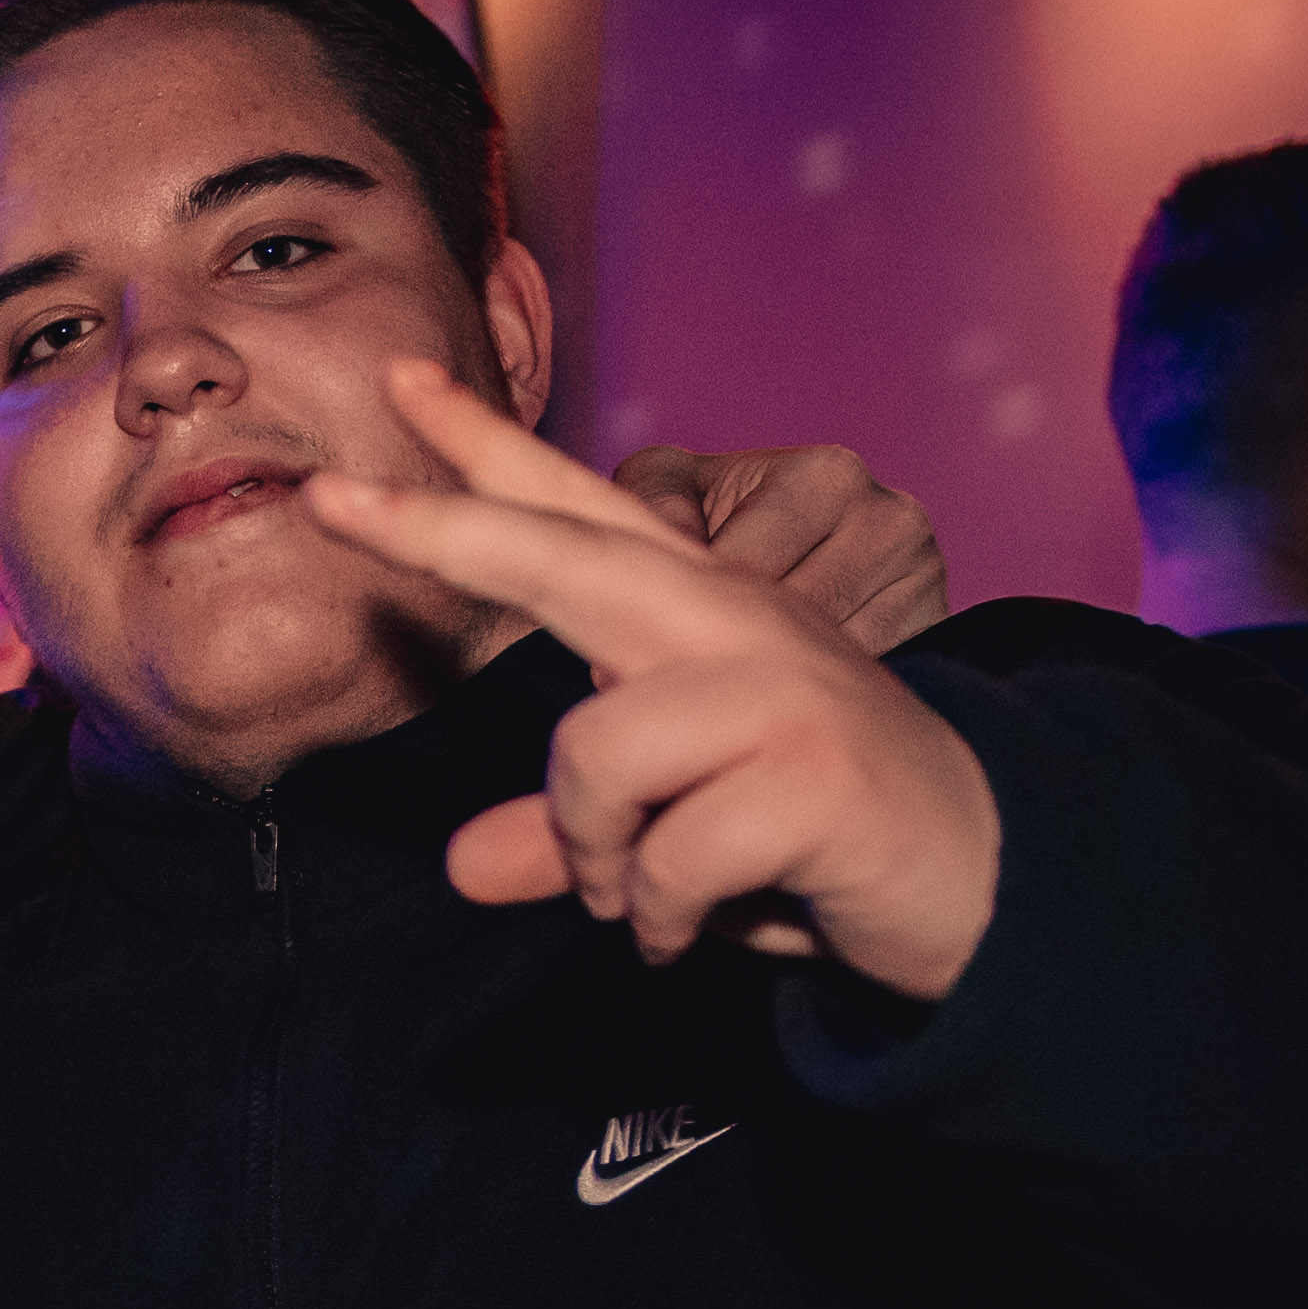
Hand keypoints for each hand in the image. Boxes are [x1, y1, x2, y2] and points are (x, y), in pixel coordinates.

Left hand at [313, 363, 1003, 996]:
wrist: (987, 883)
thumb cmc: (810, 842)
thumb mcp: (668, 836)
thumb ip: (568, 837)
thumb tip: (460, 866)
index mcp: (695, 614)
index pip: (578, 514)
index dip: (484, 449)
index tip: (399, 382)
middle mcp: (735, 621)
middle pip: (563, 555)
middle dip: (438, 529)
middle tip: (320, 499)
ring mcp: (782, 685)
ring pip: (594, 757)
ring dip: (604, 862)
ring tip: (660, 897)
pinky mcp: (814, 768)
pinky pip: (664, 858)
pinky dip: (667, 918)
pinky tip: (712, 925)